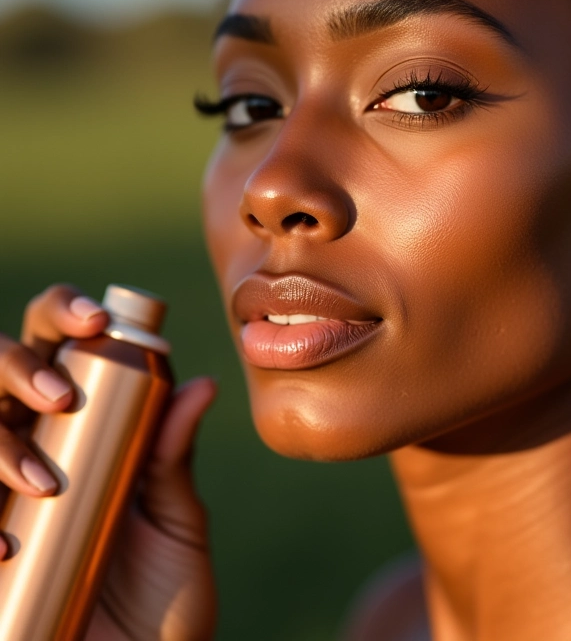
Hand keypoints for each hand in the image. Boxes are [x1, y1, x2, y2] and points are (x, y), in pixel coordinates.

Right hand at [0, 284, 217, 640]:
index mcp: (84, 431)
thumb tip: (201, 384)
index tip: (99, 320)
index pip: (61, 347)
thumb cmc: (162, 604)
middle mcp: (31, 451)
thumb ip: (176, 459)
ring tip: (42, 486)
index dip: (67, 314)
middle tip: (60, 397)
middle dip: (18, 364)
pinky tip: (0, 549)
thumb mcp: (175, 525)